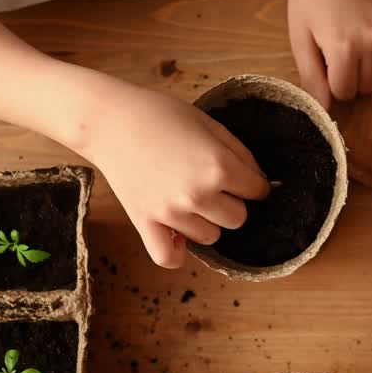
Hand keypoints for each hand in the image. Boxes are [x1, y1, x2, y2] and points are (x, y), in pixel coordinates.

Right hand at [76, 79, 269, 268]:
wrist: (110, 120)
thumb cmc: (160, 114)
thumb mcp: (210, 124)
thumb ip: (241, 154)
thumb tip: (260, 181)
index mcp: (219, 167)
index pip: (257, 191)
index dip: (253, 183)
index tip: (241, 178)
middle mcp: (198, 194)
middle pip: (238, 218)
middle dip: (231, 203)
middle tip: (212, 185)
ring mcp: (171, 213)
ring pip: (211, 236)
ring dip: (206, 221)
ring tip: (188, 198)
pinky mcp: (145, 223)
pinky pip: (168, 257)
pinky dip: (177, 252)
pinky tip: (177, 234)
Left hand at [288, 0, 371, 107]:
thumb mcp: (300, 37)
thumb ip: (312, 76)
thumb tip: (325, 108)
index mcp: (342, 50)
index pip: (345, 93)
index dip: (333, 83)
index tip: (327, 65)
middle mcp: (371, 43)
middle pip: (367, 85)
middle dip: (352, 75)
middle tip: (340, 50)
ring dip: (371, 63)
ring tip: (356, 37)